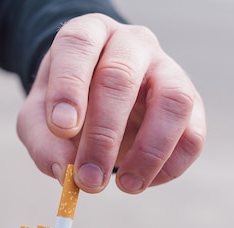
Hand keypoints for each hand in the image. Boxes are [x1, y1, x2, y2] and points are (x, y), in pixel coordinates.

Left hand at [17, 13, 205, 193]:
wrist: (100, 101)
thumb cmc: (68, 107)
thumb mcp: (40, 120)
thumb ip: (45, 144)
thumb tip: (67, 173)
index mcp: (88, 35)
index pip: (78, 44)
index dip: (69, 85)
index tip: (61, 128)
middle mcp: (131, 44)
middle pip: (121, 76)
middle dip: (103, 135)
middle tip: (89, 179)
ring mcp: (167, 69)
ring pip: (173, 101)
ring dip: (149, 151)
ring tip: (126, 185)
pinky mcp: (191, 103)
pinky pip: (193, 134)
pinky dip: (171, 165)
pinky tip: (143, 181)